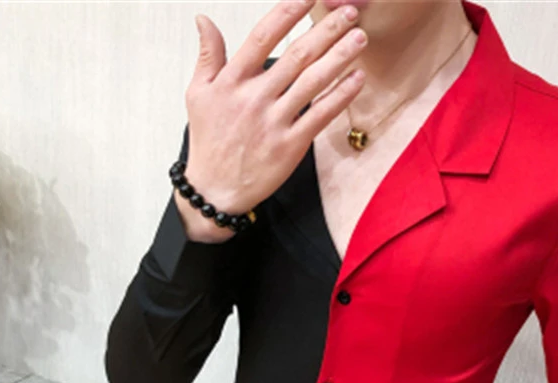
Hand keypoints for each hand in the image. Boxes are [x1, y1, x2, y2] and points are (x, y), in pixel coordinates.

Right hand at [183, 0, 367, 235]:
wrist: (216, 190)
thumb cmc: (209, 140)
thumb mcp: (198, 94)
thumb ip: (208, 55)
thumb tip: (203, 19)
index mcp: (232, 81)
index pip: (262, 36)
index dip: (287, 11)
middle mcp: (255, 98)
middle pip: (296, 56)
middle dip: (325, 30)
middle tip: (349, 10)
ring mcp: (274, 123)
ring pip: (312, 82)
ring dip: (340, 57)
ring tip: (360, 37)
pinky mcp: (291, 146)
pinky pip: (321, 116)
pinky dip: (340, 95)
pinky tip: (357, 78)